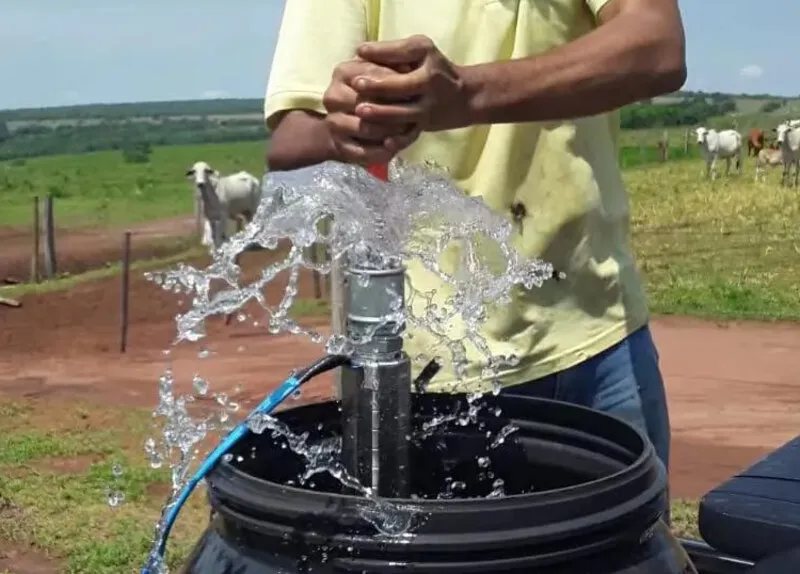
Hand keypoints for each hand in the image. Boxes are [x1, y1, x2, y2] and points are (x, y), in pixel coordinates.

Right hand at [323, 58, 419, 165]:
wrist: (347, 122)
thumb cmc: (373, 92)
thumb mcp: (381, 73)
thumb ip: (393, 67)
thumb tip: (408, 68)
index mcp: (343, 72)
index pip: (374, 77)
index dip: (396, 84)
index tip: (414, 89)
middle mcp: (333, 96)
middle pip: (369, 103)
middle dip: (394, 109)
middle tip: (414, 113)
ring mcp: (334, 122)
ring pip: (367, 128)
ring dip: (391, 131)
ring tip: (407, 128)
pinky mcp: (339, 146)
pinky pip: (364, 152)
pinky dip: (382, 151)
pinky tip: (394, 147)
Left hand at [352, 35, 469, 132]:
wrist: (461, 96)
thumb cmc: (431, 67)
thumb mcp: (418, 50)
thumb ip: (392, 50)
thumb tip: (360, 51)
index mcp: (427, 60)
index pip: (404, 55)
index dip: (382, 59)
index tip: (359, 59)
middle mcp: (431, 84)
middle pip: (405, 87)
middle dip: (380, 87)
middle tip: (356, 87)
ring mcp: (428, 107)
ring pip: (406, 114)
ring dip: (383, 114)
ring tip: (360, 111)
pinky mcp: (425, 125)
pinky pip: (412, 135)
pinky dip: (399, 140)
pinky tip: (384, 142)